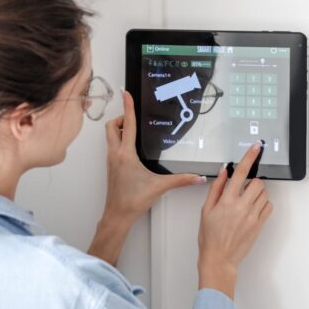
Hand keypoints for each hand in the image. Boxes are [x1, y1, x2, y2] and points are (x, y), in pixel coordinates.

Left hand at [89, 89, 204, 265]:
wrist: (118, 215)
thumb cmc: (132, 201)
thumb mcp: (159, 187)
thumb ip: (181, 180)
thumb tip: (198, 177)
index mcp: (126, 155)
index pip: (127, 125)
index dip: (128, 107)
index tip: (126, 94)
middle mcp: (115, 154)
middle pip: (111, 126)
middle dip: (121, 118)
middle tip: (134, 118)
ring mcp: (111, 160)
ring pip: (110, 136)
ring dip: (119, 129)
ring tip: (135, 132)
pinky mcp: (111, 166)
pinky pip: (112, 146)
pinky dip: (119, 140)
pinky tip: (132, 148)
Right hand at [197, 143, 273, 297]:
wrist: (219, 258)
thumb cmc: (210, 237)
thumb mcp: (206, 210)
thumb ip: (216, 188)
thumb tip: (224, 171)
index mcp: (226, 201)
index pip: (241, 172)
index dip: (250, 157)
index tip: (256, 147)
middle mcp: (241, 206)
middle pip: (257, 182)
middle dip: (252, 182)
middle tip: (244, 190)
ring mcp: (252, 216)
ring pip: (264, 194)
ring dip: (258, 193)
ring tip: (246, 203)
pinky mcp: (259, 225)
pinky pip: (269, 207)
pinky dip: (263, 204)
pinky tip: (253, 210)